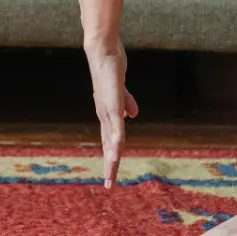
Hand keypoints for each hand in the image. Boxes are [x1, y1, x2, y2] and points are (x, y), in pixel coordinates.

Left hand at [84, 40, 139, 188]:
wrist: (103, 51)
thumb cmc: (110, 68)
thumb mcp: (120, 90)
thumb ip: (126, 102)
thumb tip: (133, 115)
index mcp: (106, 112)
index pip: (108, 139)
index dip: (110, 156)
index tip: (110, 173)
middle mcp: (104, 114)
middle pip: (107, 145)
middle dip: (109, 164)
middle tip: (109, 184)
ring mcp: (107, 110)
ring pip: (111, 140)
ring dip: (112, 158)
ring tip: (111, 174)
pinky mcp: (112, 104)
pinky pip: (116, 126)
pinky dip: (116, 140)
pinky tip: (116, 152)